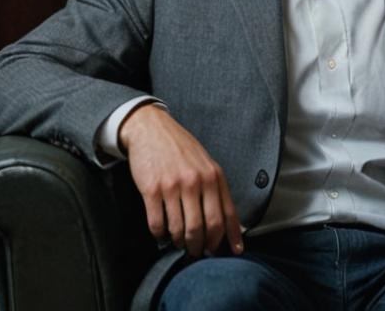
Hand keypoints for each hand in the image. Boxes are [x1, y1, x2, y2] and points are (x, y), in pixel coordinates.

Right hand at [119, 103, 242, 257]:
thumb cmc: (182, 149)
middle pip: (203, 227)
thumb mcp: (207, 164)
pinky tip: (162, 233)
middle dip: (201, 247)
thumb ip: (216, 189)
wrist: (152, 130)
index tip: (233, 252)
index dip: (230, 238)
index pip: (226, 214)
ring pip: (179, 230)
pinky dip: (160, 235)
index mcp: (214, 176)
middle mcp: (196, 181)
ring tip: (179, 243)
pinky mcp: (151, 190)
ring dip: (179, 243)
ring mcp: (173, 186)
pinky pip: (157, 224)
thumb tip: (226, 222)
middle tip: (198, 253)